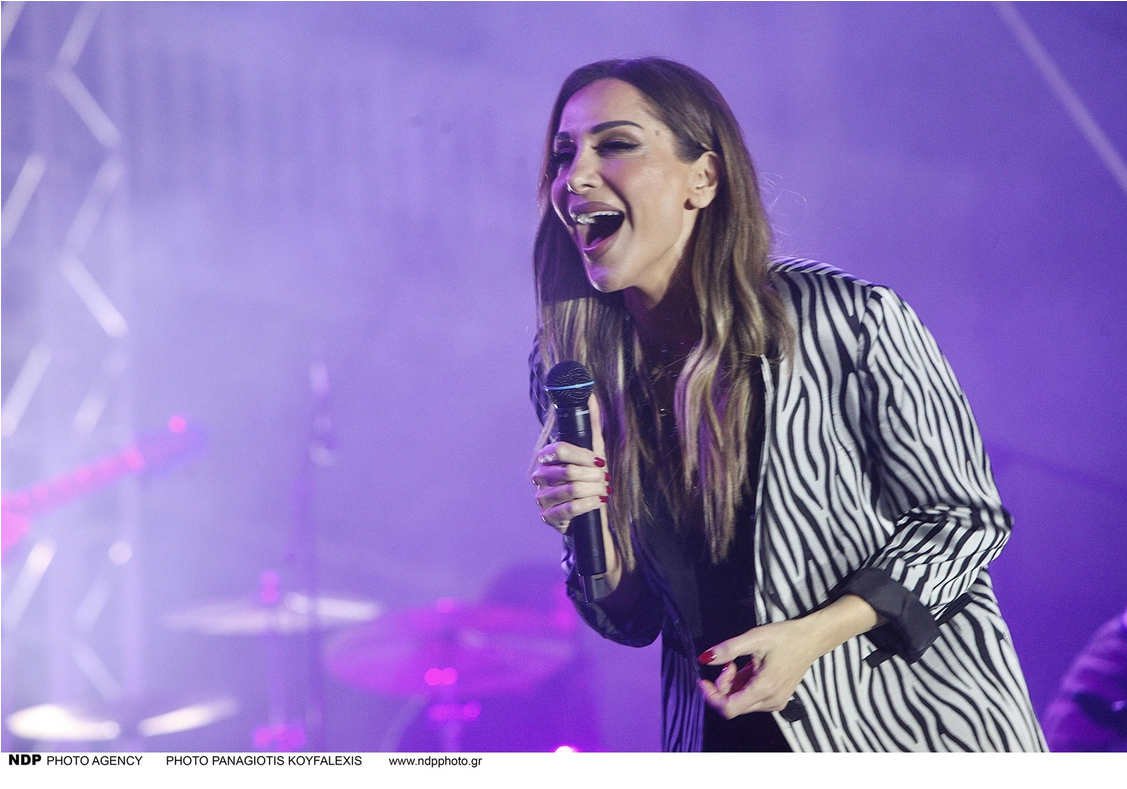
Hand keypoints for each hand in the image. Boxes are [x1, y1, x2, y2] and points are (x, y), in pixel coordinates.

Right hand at [530, 394, 610, 534]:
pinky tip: (598, 501)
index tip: (599, 460)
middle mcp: (539, 476)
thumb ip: (591, 423)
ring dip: (594, 489)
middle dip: (593, 475)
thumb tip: (590, 395)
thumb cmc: (589, 478)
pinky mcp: (547, 517)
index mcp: (546, 458)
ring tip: (603, 490)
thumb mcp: (594, 451)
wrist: (589, 511)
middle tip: (604, 478)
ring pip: (570, 489)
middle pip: (567, 471)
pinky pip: (570, 509)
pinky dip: (589, 504)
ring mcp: (541, 498)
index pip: (559, 450)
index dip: (582, 455)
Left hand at [697, 595, 881, 718]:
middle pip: (733, 705)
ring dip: (732, 685)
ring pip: (740, 702)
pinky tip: (748, 667)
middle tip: (728, 663)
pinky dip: (742, 685)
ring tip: (738, 662)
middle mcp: (770, 702)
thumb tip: (704, 658)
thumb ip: (728, 649)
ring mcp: (775, 702)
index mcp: (764, 689)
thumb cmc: (786, 637)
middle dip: (722, 686)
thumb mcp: (754, 638)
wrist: (812, 639)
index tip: (704, 679)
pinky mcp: (776, 698)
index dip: (711, 696)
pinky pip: (751, 698)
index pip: (728, 709)